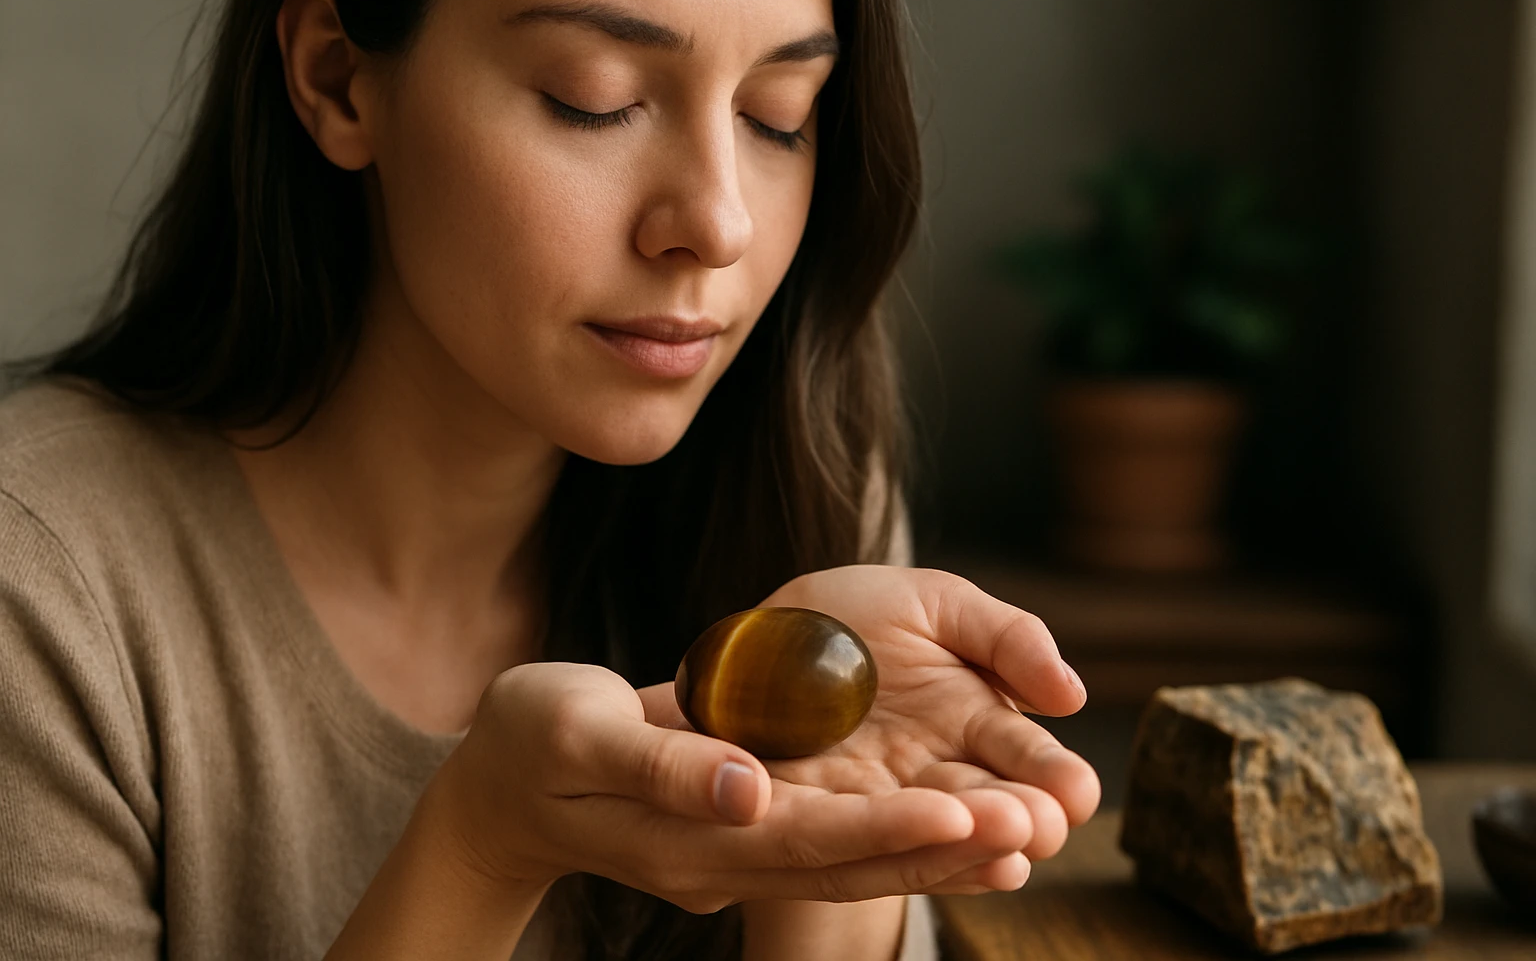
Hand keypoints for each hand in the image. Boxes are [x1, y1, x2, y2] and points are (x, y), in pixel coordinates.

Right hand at [425, 661, 1034, 913]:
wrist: (502, 787)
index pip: (805, 840)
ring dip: (937, 855)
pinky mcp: (746, 837)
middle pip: (848, 866)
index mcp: (690, 837)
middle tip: (1030, 826)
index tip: (961, 815)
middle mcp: (726, 860)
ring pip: (852, 866)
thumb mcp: (577, 734)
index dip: (886, 832)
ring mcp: (737, 857)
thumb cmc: (531, 741)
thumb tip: (750, 788)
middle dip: (941, 851)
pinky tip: (958, 826)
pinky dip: (899, 841)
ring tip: (1023, 834)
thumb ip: (664, 764)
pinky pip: (836, 846)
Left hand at [641, 566, 1100, 893]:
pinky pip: (861, 845)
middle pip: (991, 805)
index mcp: (977, 719)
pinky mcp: (820, 817)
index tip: (1076, 792)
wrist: (759, 632)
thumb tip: (1073, 696)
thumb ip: (1008, 638)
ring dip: (970, 845)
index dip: (1053, 776)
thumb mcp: (936, 604)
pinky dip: (898, 856)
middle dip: (1021, 819)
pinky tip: (935, 862)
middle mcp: (940, 772)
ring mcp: (883, 802)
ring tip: (1000, 846)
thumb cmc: (857, 613)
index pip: (1027, 757)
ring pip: (937, 835)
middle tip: (1041, 824)